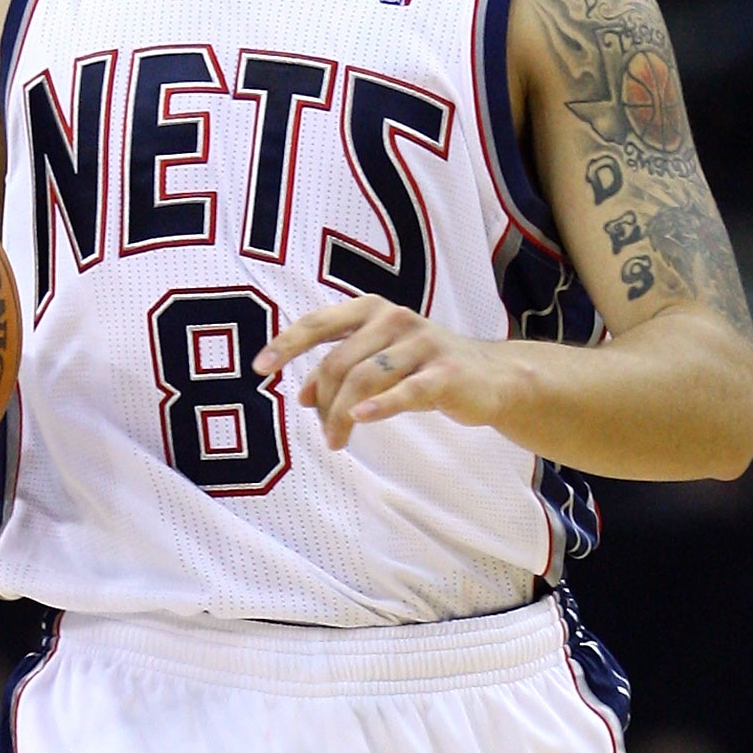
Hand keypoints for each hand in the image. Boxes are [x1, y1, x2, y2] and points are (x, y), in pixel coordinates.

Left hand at [256, 298, 525, 451]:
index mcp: (372, 311)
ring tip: (337, 441)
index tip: (260, 369)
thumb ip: (340, 370)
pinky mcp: (445, 372)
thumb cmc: (425, 367)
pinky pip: (407, 390)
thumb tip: (299, 395)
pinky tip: (361, 419)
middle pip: (338, 362)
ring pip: (365, 379)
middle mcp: (393, 319)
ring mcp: (421, 343)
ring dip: (343, 415)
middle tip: (326, 434)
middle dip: (323, 402)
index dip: (286, 344)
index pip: (318, 323)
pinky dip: (381, 405)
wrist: (491, 377)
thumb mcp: (378, 363)